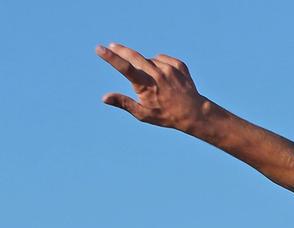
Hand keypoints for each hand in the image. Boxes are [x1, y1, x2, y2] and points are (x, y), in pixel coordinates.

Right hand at [96, 43, 212, 133]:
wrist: (194, 112)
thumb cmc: (165, 115)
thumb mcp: (143, 114)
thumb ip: (123, 103)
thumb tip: (104, 98)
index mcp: (147, 86)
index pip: (125, 68)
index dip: (111, 57)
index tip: (99, 48)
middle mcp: (158, 74)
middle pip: (134, 56)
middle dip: (121, 50)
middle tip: (112, 46)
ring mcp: (170, 68)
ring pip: (150, 60)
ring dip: (146, 66)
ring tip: (154, 83)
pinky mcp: (179, 64)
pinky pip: (162, 59)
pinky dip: (159, 65)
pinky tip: (164, 77)